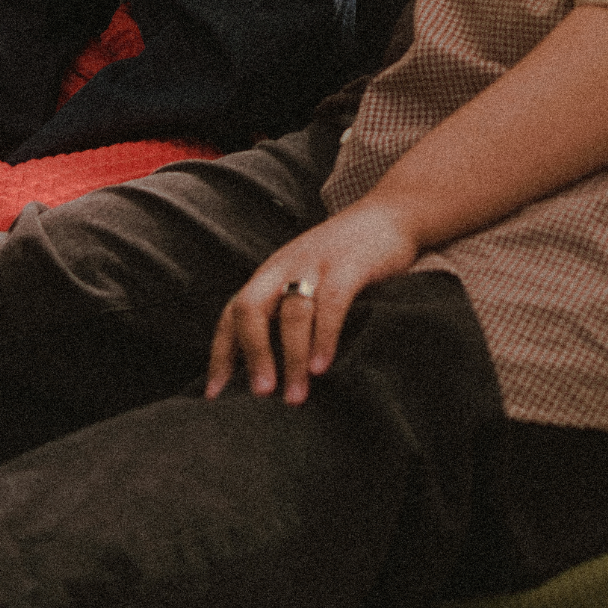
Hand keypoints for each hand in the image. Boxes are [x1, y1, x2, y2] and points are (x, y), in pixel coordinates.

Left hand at [205, 200, 417, 405]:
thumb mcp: (309, 277)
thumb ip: (292, 310)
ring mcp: (316, 264)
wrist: (394, 212)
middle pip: (250, 309)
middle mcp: (285, 266)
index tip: (214, 393)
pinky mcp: (349, 265)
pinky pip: (331, 304)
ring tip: (295, 395)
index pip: (232, 312)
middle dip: (253, 354)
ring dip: (291, 359)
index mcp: (271, 273)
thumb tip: (276, 367)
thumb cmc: (349, 256)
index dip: (220, 353)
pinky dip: (323, 337)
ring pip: (292, 314)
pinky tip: (322, 367)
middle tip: (262, 394)